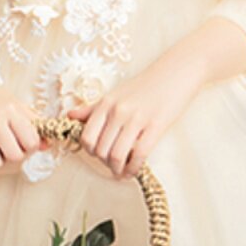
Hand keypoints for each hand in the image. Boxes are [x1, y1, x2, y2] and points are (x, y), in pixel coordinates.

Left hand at [63, 53, 204, 178]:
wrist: (176, 73)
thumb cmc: (145, 85)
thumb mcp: (115, 93)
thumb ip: (93, 108)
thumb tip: (70, 116)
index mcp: (106, 103)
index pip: (87, 136)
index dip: (90, 152)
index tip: (98, 156)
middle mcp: (118, 111)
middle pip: (101, 149)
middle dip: (104, 163)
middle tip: (112, 166)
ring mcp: (136, 118)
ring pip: (117, 155)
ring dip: (117, 170)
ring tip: (121, 172)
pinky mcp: (156, 126)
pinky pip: (139, 155)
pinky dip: (133, 168)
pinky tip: (133, 171)